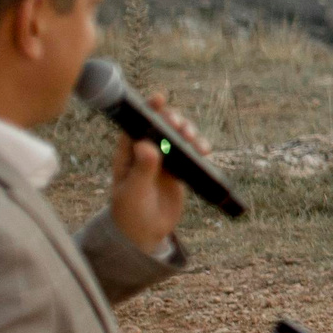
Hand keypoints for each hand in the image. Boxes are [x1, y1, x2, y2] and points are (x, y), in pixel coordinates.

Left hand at [110, 91, 200, 251]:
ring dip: (189, 133)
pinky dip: (199, 148)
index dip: (148, 109)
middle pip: (161, 126)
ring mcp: (163, 160)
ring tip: (195, 141)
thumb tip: (146, 145)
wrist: (144, 233)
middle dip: (174, 121)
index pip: (137, 125)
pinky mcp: (178, 170)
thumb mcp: (133, 191)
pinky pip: (190, 152)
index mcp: (128, 153)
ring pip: (178, 137)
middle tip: (181, 127)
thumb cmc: (130, 212)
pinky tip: (204, 151)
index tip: (159, 98)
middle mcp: (146, 152)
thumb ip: (142, 169)